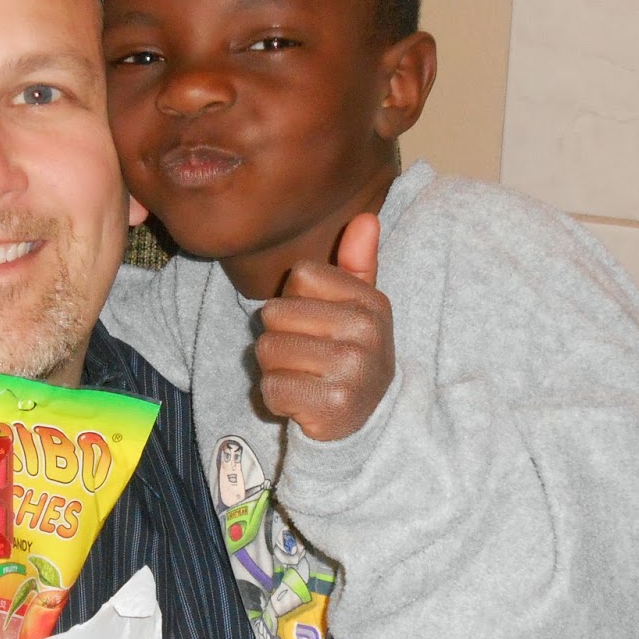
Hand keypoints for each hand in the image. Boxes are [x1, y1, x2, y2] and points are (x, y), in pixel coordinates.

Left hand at [255, 213, 392, 441]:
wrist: (364, 421)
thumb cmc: (350, 354)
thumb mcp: (359, 308)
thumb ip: (358, 264)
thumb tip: (365, 217)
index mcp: (371, 302)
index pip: (300, 275)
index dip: (295, 301)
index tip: (317, 325)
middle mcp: (367, 331)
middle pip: (275, 313)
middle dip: (279, 337)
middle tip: (306, 357)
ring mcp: (353, 368)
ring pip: (268, 350)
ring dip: (274, 369)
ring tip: (303, 377)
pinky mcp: (333, 404)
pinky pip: (271, 387)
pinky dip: (276, 398)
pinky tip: (300, 402)